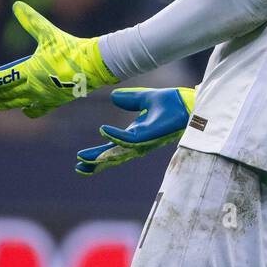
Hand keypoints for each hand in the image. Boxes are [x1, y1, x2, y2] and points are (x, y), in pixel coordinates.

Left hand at [0, 1, 117, 116]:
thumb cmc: (72, 48)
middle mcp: (32, 88)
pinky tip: (24, 106)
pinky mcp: (53, 102)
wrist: (95, 65)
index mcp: (28, 71)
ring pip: (15, 105)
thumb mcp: (49, 33)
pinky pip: (35, 111)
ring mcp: (42, 98)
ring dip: (3, 102)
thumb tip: (17, 4)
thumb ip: (31, 20)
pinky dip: (26, 109)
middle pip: (3, 95)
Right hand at [75, 87, 196, 174]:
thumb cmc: (171, 103)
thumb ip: (129, 99)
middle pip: (113, 156)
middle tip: (79, 168)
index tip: (81, 159)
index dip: (98, 153)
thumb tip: (113, 97)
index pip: (113, 147)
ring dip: (102, 156)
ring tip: (84, 159)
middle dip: (97, 163)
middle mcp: (138, 142)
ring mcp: (143, 141)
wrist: (187, 102)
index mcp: (135, 135)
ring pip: (118, 152)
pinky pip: (129, 139)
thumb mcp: (143, 98)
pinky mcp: (148, 136)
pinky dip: (115, 136)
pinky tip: (103, 131)